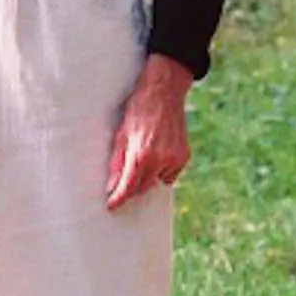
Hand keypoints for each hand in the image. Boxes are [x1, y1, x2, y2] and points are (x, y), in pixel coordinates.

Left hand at [105, 53, 192, 210]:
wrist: (164, 90)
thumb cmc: (139, 108)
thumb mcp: (121, 133)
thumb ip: (117, 162)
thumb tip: (112, 185)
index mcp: (142, 155)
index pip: (128, 188)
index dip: (118, 199)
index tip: (111, 205)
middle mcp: (160, 161)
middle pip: (142, 188)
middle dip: (131, 188)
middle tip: (122, 181)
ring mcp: (174, 159)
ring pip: (156, 181)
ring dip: (147, 177)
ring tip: (143, 156)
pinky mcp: (184, 156)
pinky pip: (169, 174)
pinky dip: (161, 170)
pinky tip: (156, 154)